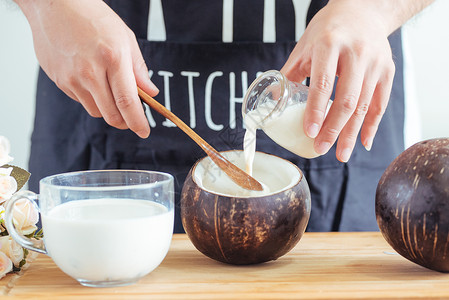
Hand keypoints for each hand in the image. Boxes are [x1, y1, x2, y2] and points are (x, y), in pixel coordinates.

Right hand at [17, 0, 157, 137]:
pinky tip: (92, 80)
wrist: (55, 5)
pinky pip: (81, 101)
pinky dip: (92, 98)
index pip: (128, 102)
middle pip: (112, 115)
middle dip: (125, 122)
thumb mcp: (125, 38)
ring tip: (112, 91)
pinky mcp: (60, 81)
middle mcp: (91, 72)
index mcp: (113, 58)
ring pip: (96, 111)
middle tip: (132, 119)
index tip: (144, 132)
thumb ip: (138, 69)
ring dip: (109, 110)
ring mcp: (72, 78)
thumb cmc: (93, 17)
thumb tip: (150, 93)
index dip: (138, 122)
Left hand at [281, 0, 395, 161]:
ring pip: (364, 106)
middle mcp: (356, 53)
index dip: (315, 111)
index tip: (308, 132)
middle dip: (332, 130)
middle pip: (346, 100)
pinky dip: (371, 126)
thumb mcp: (306, 45)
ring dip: (351, 134)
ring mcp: (376, 63)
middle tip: (320, 148)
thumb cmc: (329, 29)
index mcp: (330, 44)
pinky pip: (380, 104)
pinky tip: (363, 143)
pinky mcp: (388, 71)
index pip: (322, 84)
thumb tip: (271, 100)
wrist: (364, 10)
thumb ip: (290, 72)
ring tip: (340, 154)